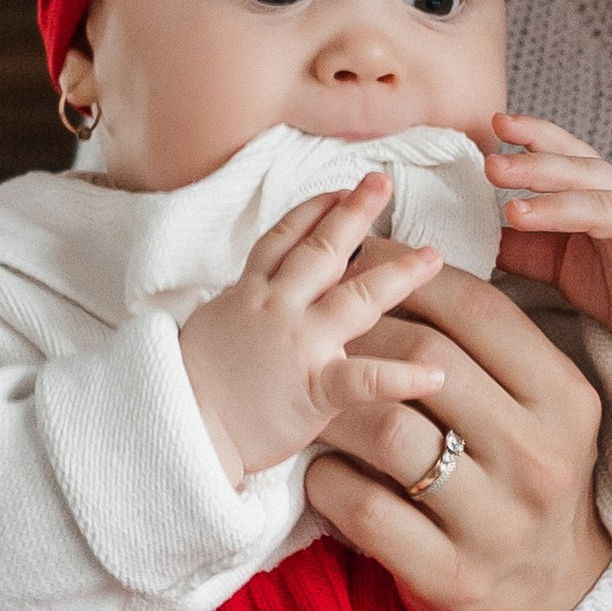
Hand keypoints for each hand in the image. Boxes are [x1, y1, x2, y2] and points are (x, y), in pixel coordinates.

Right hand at [177, 177, 449, 486]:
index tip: (341, 188)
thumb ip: (247, 304)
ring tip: (433, 257)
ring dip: (399, 275)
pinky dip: (403, 377)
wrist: (174, 426)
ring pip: (356, 299)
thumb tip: (264, 289)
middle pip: (323, 251)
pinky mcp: (313, 389)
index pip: (285, 238)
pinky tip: (437, 373)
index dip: (315, 209)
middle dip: (356, 214)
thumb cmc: (189, 384)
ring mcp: (298, 344)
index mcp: (249, 292)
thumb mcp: (214, 325)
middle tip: (383, 184)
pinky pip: (365, 379)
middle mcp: (277, 307)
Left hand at [307, 261, 611, 610]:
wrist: (552, 598)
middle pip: (425, 361)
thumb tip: (398, 268)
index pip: (477, 310)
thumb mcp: (539, 410)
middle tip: (325, 335)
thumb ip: (488, 350)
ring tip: (315, 401)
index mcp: (565, 400)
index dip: (407, 276)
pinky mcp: (449, 575)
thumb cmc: (525, 479)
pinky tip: (324, 470)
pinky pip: (362, 507)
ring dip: (335, 408)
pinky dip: (327, 479)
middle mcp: (539, 456)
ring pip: (388, 431)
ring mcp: (496, 521)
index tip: (362, 265)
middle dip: (361, 336)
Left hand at [488, 113, 611, 403]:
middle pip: (579, 173)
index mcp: (601, 191)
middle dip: (534, 167)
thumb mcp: (563, 264)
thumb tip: (472, 234)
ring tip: (518, 212)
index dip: (534, 136)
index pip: (565, 154)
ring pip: (607, 207)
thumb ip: (525, 246)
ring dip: (563, 206)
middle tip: (491, 167)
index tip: (497, 123)